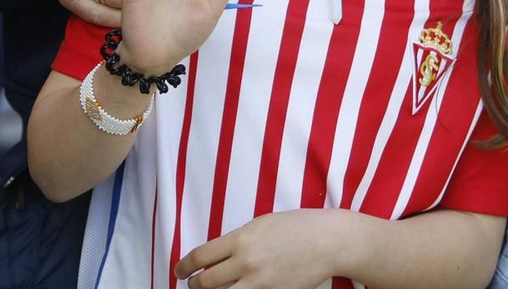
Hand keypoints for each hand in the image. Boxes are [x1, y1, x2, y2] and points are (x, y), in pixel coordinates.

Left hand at [175, 208, 350, 288]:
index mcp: (241, 239)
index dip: (184, 267)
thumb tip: (219, 255)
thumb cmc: (297, 227)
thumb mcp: (262, 224)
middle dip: (194, 286)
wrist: (328, 240)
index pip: (200, 257)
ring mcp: (260, 282)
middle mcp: (246, 262)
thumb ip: (239, 240)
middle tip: (193, 285)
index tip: (179, 272)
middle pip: (205, 283)